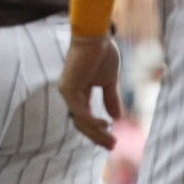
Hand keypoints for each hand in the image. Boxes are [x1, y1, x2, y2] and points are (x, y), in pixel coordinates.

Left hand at [59, 34, 123, 150]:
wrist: (96, 38)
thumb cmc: (102, 54)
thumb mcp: (110, 81)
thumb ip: (110, 98)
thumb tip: (116, 117)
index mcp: (79, 93)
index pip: (86, 118)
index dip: (98, 131)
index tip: (113, 141)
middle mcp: (70, 95)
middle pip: (81, 123)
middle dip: (97, 137)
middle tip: (112, 146)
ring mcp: (67, 92)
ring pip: (80, 120)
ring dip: (96, 133)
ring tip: (111, 140)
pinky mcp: (68, 88)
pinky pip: (79, 111)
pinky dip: (91, 121)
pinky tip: (104, 125)